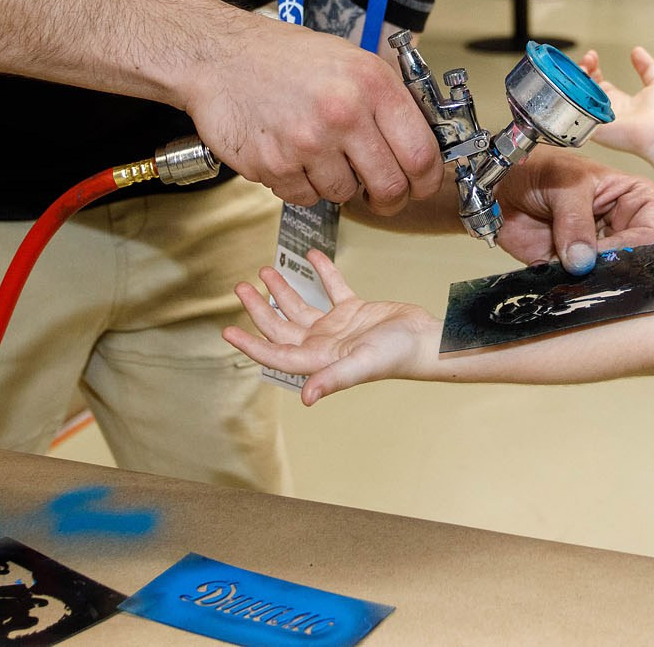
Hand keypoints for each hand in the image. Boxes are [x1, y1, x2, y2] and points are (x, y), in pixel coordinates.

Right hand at [184, 15, 442, 211]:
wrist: (221, 57)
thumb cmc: (286, 58)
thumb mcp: (352, 61)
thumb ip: (388, 101)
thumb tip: (423, 143)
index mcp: (371, 83)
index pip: (421, 153)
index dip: (427, 179)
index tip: (422, 185)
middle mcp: (343, 112)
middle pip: (389, 186)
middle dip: (388, 197)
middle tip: (380, 193)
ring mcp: (307, 142)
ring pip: (344, 195)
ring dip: (337, 184)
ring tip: (319, 151)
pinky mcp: (274, 165)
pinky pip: (305, 198)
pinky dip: (302, 185)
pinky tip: (291, 154)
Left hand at [223, 251, 437, 404]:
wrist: (425, 340)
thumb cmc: (396, 356)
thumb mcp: (361, 365)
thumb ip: (333, 379)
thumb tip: (307, 398)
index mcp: (318, 359)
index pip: (275, 354)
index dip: (250, 344)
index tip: (227, 331)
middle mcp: (322, 344)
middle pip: (281, 327)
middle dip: (259, 309)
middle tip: (241, 288)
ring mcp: (337, 327)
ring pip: (300, 306)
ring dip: (283, 290)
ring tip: (265, 270)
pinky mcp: (354, 311)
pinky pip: (332, 288)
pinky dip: (321, 272)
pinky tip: (312, 256)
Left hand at [491, 147, 653, 274]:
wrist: (498, 184)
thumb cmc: (537, 166)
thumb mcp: (562, 183)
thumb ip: (575, 219)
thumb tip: (582, 259)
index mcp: (632, 197)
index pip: (652, 230)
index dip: (633, 245)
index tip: (603, 252)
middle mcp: (619, 226)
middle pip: (634, 259)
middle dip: (612, 268)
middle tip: (585, 269)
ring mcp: (596, 248)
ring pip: (608, 276)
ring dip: (590, 281)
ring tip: (568, 273)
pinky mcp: (571, 266)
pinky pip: (579, 285)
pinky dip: (569, 288)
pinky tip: (557, 282)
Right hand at [581, 46, 653, 157]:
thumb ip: (646, 66)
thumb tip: (637, 50)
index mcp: (620, 101)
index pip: (598, 83)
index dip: (593, 68)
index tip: (593, 56)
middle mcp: (607, 110)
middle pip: (585, 89)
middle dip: (582, 70)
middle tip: (588, 58)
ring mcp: (598, 119)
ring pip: (578, 99)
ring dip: (576, 80)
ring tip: (583, 65)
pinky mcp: (593, 127)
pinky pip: (576, 112)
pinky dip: (573, 97)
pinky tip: (577, 82)